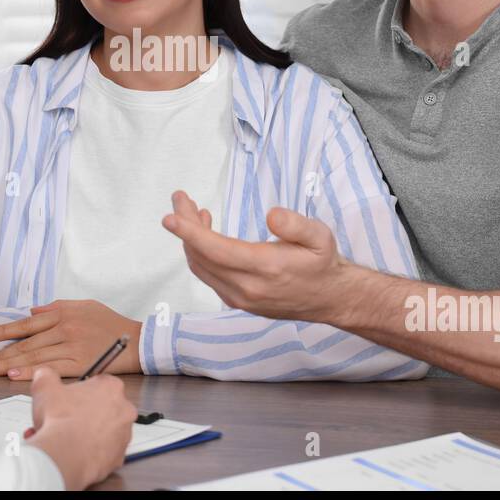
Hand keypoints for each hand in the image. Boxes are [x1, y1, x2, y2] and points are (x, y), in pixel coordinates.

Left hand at [0, 300, 142, 379]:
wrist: (136, 341)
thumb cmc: (110, 324)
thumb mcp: (84, 306)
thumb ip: (56, 307)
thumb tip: (32, 311)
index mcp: (64, 313)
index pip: (27, 322)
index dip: (5, 330)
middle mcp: (65, 328)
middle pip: (27, 341)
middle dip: (2, 351)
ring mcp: (71, 347)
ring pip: (35, 356)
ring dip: (10, 364)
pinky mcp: (79, 364)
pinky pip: (50, 368)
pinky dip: (31, 372)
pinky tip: (15, 375)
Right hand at [25, 366, 135, 489]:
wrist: (65, 455)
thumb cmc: (60, 421)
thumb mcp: (44, 387)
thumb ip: (46, 376)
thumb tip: (45, 376)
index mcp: (111, 387)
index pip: (99, 383)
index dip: (81, 392)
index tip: (70, 399)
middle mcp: (124, 410)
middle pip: (103, 408)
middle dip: (84, 414)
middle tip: (64, 419)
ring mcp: (123, 435)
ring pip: (103, 432)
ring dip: (86, 434)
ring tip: (63, 438)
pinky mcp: (118, 457)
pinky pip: (103, 453)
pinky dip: (90, 453)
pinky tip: (72, 452)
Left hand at [161, 189, 351, 322]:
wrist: (330, 298)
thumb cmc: (322, 263)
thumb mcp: (320, 236)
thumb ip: (296, 224)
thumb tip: (272, 215)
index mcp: (265, 268)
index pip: (216, 251)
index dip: (190, 233)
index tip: (170, 217)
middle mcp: (247, 288)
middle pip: (202, 257)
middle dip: (185, 227)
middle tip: (181, 199)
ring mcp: (240, 298)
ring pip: (201, 268)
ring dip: (191, 240)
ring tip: (193, 212)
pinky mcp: (238, 301)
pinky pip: (209, 276)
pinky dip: (200, 254)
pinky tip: (206, 235)